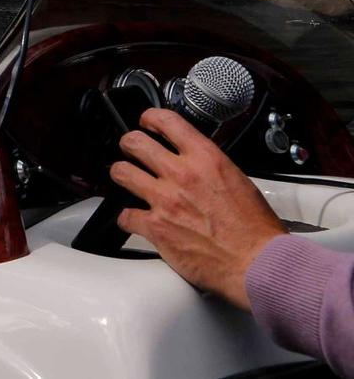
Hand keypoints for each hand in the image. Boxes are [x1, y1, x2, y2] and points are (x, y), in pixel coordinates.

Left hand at [112, 107, 285, 309]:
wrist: (258, 262)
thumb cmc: (256, 229)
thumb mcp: (239, 181)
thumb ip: (210, 168)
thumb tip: (195, 164)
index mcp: (205, 159)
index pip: (167, 121)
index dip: (150, 118)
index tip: (146, 122)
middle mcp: (181, 174)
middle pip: (134, 142)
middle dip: (129, 144)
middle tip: (131, 150)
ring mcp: (164, 200)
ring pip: (121, 172)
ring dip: (122, 175)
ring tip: (127, 179)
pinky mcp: (155, 227)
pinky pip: (124, 215)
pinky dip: (127, 218)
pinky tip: (134, 219)